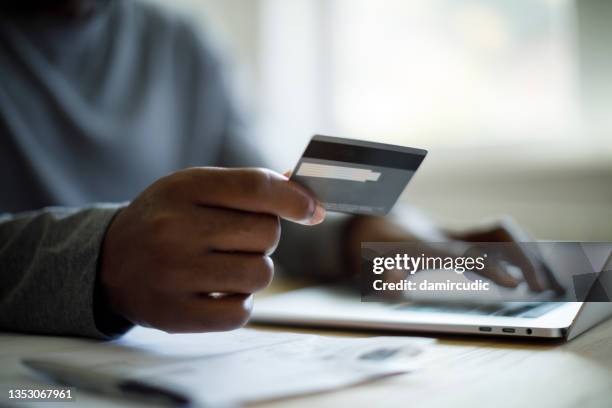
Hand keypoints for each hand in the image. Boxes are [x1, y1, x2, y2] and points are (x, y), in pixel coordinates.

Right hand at [99, 167, 325, 332]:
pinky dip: (239, 303)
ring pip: (260, 274)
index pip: (256, 187)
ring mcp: (173, 274)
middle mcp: (175, 228)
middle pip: (267, 233)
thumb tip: (306, 198)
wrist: (109, 262)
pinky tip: (218, 291)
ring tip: (225, 265)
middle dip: (263, 237)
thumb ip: (248, 188)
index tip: (311, 209)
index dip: (295, 198)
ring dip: (253, 271)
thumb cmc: (166, 220)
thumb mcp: (196, 189)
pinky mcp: (175, 314)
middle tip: (235, 239)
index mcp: (184, 188)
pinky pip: (240, 313)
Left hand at [347, 213, 562, 292]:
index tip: (514, 284)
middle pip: (495, 235)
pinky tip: (527, 271)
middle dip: (523, 256)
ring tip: (546, 280)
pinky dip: (517, 251)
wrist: (369, 218)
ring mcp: (456, 235)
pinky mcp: (460, 238)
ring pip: (501, 233)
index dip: (491, 267)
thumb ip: (381, 278)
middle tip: (543, 286)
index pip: (468, 254)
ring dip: (526, 252)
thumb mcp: (370, 266)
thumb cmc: (371, 247)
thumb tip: (396, 283)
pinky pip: (495, 239)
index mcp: (429, 245)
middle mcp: (447, 236)